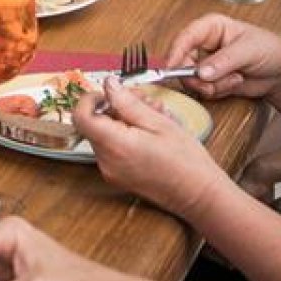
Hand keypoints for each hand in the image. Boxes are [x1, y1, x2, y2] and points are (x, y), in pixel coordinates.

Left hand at [75, 79, 229, 220]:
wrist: (199, 196)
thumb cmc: (186, 162)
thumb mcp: (159, 123)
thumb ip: (128, 102)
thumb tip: (108, 85)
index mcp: (115, 145)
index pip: (81, 116)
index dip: (90, 99)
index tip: (108, 92)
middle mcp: (106, 161)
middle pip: (95, 123)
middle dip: (115, 106)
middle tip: (144, 100)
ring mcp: (110, 171)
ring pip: (105, 134)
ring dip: (124, 119)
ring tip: (153, 115)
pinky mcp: (117, 176)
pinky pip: (112, 147)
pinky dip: (126, 134)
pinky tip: (149, 131)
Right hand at [160, 14, 280, 102]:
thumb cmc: (269, 50)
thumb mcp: (248, 51)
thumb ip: (223, 61)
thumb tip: (201, 72)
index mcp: (210, 27)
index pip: (186, 37)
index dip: (175, 51)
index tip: (171, 67)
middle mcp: (204, 44)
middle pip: (182, 61)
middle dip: (196, 75)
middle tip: (209, 83)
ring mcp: (206, 63)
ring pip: (192, 78)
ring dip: (213, 84)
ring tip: (235, 78)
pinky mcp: (210, 80)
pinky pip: (203, 90)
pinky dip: (219, 90)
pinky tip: (235, 83)